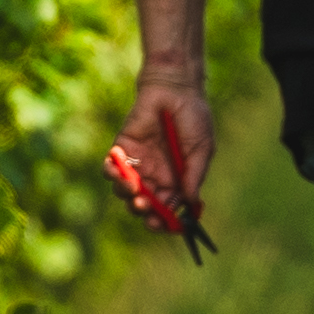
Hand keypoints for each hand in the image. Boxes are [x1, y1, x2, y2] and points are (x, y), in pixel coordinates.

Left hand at [112, 73, 214, 222]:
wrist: (174, 88)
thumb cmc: (193, 117)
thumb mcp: (202, 148)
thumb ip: (194, 175)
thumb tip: (190, 203)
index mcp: (176, 180)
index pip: (168, 208)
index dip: (164, 220)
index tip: (162, 225)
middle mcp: (156, 176)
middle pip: (144, 204)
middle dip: (143, 210)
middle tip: (145, 206)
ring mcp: (138, 164)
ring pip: (125, 191)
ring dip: (127, 195)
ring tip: (134, 189)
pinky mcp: (122, 149)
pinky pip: (111, 169)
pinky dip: (111, 174)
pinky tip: (118, 171)